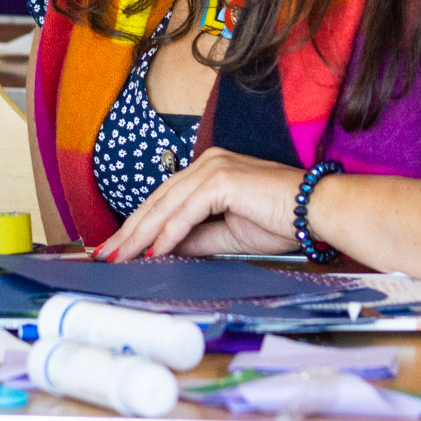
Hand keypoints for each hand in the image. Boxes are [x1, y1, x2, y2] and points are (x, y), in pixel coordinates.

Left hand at [97, 147, 305, 260]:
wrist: (317, 211)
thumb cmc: (281, 221)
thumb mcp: (228, 235)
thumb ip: (196, 239)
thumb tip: (164, 251)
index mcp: (209, 171)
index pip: (163, 200)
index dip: (138, 226)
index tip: (117, 249)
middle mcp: (207, 162)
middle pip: (157, 201)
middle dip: (128, 232)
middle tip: (103, 256)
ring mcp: (214, 167)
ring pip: (165, 205)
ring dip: (139, 235)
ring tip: (119, 258)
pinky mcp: (223, 179)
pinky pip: (186, 211)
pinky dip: (168, 233)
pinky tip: (152, 252)